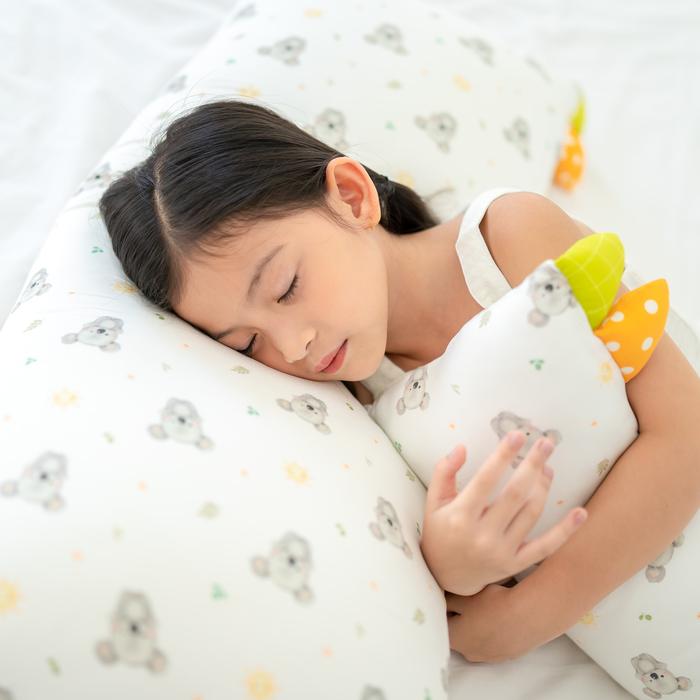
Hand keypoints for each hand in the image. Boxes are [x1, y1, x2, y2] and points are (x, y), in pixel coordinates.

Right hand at [419, 431, 586, 595]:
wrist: (445, 576)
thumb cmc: (439, 532)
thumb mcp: (433, 501)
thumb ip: (444, 472)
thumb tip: (462, 447)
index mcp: (460, 516)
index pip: (486, 480)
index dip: (503, 456)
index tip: (517, 435)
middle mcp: (482, 535)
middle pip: (515, 494)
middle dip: (533, 464)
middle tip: (546, 443)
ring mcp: (501, 552)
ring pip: (531, 513)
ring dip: (543, 486)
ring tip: (548, 467)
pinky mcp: (515, 565)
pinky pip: (545, 547)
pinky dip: (566, 531)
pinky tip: (580, 513)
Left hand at [445, 583, 537, 662]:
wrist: (528, 616)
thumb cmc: (492, 604)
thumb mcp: (463, 596)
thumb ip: (447, 600)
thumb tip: (441, 600)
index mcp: (455, 639)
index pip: (441, 624)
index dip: (444, 609)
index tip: (451, 597)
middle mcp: (468, 653)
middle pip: (458, 634)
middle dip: (459, 619)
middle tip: (468, 601)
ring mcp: (488, 656)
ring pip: (476, 639)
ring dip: (477, 626)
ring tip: (487, 608)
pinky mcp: (505, 655)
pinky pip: (492, 643)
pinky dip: (492, 631)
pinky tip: (500, 617)